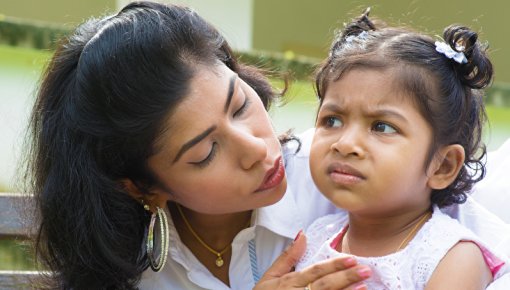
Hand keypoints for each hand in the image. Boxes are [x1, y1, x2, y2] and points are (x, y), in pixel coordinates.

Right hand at [254, 232, 370, 289]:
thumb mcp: (270, 277)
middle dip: (346, 277)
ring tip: (364, 286)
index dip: (333, 265)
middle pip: (325, 286)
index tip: (351, 258)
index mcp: (290, 283)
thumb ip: (287, 257)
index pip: (315, 272)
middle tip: (365, 270)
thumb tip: (302, 235)